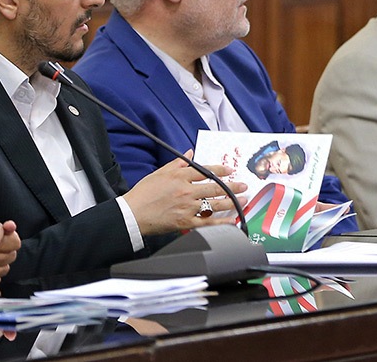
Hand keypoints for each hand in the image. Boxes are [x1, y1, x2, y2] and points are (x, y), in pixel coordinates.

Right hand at [121, 151, 247, 235]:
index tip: (231, 171)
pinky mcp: (185, 222)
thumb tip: (190, 153)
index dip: (221, 170)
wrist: (133, 213)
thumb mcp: (160, 172)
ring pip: (214, 204)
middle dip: (232, 186)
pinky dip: (220, 222)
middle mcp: (186, 191)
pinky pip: (207, 222)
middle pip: (215, 188)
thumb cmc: (144, 193)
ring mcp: (187, 207)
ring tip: (242, 200)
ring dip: (231, 202)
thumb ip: (178, 163)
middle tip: (243, 186)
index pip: (206, 171)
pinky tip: (230, 220)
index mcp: (180, 177)